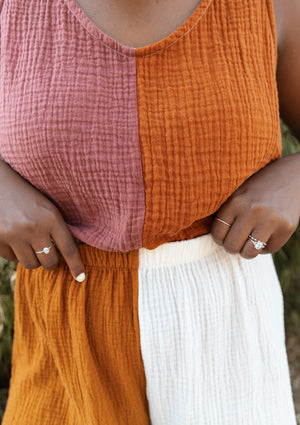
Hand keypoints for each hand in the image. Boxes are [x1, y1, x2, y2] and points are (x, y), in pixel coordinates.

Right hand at [0, 160, 84, 280]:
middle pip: (50, 262)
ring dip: (33, 259)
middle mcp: (34, 228)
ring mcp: (14, 234)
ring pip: (31, 264)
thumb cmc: (27, 195)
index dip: (76, 265)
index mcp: (51, 217)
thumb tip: (69, 254)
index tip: (81, 278)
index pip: (68, 248)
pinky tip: (14, 239)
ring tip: (31, 244)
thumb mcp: (48, 207)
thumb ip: (58, 228)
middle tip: (48, 252)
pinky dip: (15, 254)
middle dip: (51, 261)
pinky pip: (12, 259)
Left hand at [210, 153, 299, 258]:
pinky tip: (265, 234)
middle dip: (232, 246)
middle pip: (231, 246)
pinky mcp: (286, 228)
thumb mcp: (237, 193)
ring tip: (248, 242)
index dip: (219, 238)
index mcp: (236, 201)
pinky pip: (268, 250)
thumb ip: (225, 212)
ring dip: (246, 251)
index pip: (217, 233)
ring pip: (249, 252)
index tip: (224, 236)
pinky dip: (264, 247)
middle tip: (236, 240)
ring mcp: (271, 220)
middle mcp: (252, 211)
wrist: (291, 177)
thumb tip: (214, 239)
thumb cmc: (257, 188)